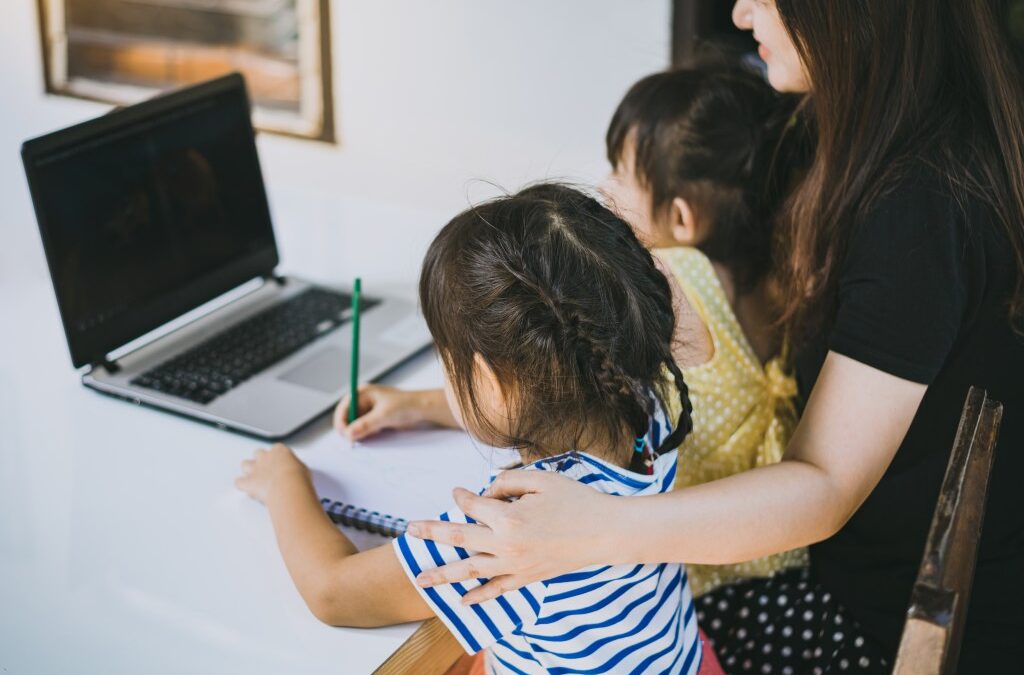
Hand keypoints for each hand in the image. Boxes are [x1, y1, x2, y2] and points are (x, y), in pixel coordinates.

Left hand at [235, 443, 310, 503]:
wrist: (288, 486)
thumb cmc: (297, 478)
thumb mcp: (303, 469)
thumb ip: (295, 468)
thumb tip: (297, 474)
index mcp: (279, 451)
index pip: (276, 449)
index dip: (278, 457)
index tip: (281, 462)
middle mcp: (265, 457)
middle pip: (258, 453)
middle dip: (260, 460)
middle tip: (266, 469)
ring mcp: (255, 469)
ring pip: (245, 464)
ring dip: (248, 470)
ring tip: (253, 477)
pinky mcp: (248, 482)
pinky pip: (239, 482)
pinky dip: (241, 485)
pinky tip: (245, 488)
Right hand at [334, 385, 445, 440]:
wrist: (422, 410)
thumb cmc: (406, 405)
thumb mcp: (383, 415)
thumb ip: (365, 425)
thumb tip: (349, 433)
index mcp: (363, 393)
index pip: (344, 407)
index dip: (341, 421)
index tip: (344, 434)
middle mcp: (363, 400)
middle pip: (347, 417)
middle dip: (349, 429)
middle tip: (354, 441)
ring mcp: (368, 411)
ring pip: (354, 425)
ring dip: (358, 432)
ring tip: (369, 434)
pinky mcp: (374, 419)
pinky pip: (363, 429)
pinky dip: (366, 434)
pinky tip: (375, 433)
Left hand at [406, 471, 618, 603]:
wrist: (606, 532)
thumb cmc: (576, 500)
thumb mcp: (541, 479)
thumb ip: (508, 481)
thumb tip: (487, 492)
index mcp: (509, 518)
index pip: (472, 506)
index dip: (461, 496)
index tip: (457, 491)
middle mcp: (507, 545)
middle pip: (460, 538)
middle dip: (432, 533)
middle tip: (410, 530)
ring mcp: (517, 566)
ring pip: (471, 571)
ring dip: (443, 574)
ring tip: (420, 578)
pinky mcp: (528, 578)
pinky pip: (497, 590)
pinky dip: (479, 596)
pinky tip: (462, 601)